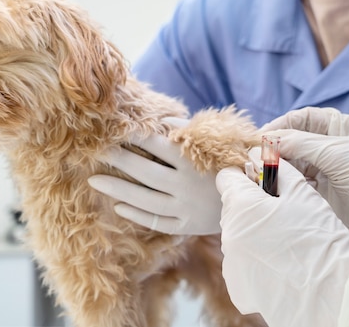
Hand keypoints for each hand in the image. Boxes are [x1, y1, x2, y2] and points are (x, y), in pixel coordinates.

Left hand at [88, 119, 219, 234]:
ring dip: (117, 189)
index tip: (114, 130)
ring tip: (94, 180)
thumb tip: (161, 122)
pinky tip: (118, 205)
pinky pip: (156, 222)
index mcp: (194, 161)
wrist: (254, 199)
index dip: (134, 137)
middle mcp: (187, 185)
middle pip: (145, 171)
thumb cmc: (230, 163)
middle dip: (118, 160)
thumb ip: (187, 132)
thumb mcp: (215, 143)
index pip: (157, 145)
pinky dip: (136, 214)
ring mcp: (186, 209)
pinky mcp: (187, 226)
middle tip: (96, 152)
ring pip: (145, 200)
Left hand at [216, 160, 348, 326]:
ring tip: (285, 242)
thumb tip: (260, 154)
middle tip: (281, 213)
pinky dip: (255, 261)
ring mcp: (231, 263)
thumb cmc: (323, 238)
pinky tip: (281, 264)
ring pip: (237, 236)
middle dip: (251, 206)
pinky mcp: (238, 287)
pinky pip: (240, 264)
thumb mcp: (302, 194)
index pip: (226, 178)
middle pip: (232, 208)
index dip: (245, 176)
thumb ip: (276, 169)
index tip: (262, 182)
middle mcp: (229, 234)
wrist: (338, 292)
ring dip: (253, 233)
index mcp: (240, 206)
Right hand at [260, 107, 348, 267]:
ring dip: (276, 166)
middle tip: (254, 156)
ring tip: (258, 171)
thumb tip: (266, 139)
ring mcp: (326, 172)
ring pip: (292, 163)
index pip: (305, 119)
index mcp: (345, 129)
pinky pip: (294, 183)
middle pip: (294, 140)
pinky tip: (271, 185)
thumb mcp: (338, 155)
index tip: (261, 136)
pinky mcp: (320, 194)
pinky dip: (281, 182)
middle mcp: (333, 148)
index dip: (282, 124)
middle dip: (275, 147)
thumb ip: (300, 144)